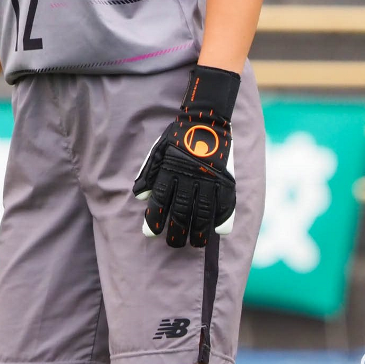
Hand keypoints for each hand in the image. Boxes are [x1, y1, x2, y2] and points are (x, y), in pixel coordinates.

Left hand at [132, 65, 239, 247]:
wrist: (205, 120)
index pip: (160, 201)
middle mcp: (189, 178)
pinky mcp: (225, 180)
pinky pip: (225, 205)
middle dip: (176, 231)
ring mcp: (209, 180)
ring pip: (203, 214)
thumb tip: (139, 197)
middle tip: (173, 242)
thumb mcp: (158, 151)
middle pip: (181, 212)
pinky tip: (218, 232)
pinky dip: (222, 220)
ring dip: (199, 232)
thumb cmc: (178, 138)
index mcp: (170, 171)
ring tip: (196, 243)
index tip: (151, 233)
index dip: (154, 219)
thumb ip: (148, 174)